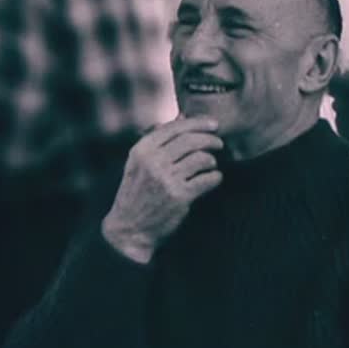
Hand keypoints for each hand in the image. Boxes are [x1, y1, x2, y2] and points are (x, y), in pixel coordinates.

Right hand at [102, 116, 223, 263]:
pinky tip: (214, 179)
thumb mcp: (137, 164)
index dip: (198, 123)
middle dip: (210, 139)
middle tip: (219, 144)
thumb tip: (181, 117)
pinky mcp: (180, 197)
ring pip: (201, 158)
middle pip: (191, 141)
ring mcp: (166, 179)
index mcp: (141, 150)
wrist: (129, 230)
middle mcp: (153, 162)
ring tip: (212, 164)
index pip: (175, 128)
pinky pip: (207, 179)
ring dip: (212, 160)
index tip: (213, 125)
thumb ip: (157, 139)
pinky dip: (215, 177)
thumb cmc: (136, 194)